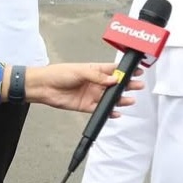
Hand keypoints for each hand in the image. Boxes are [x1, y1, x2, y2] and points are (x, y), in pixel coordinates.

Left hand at [24, 63, 143, 115]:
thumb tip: (113, 79)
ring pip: (110, 98)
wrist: (44, 87)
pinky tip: (117, 112)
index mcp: (94, 70)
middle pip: (115, 85)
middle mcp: (95, 82)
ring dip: (120, 99)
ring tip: (130, 100)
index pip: (113, 70)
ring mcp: (91, 94)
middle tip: (138, 86)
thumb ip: (97, 77)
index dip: (125, 71)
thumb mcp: (80, 71)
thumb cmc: (59, 74)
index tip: (137, 71)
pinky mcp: (86, 105)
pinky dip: (109, 112)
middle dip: (127, 85)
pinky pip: (100, 109)